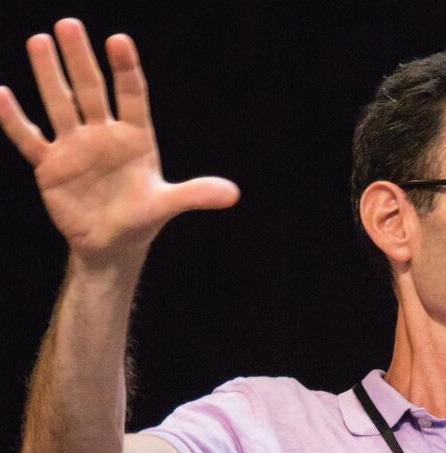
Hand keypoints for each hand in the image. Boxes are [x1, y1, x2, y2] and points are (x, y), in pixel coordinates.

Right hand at [0, 18, 238, 263]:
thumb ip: (196, 194)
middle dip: (81, 60)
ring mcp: (74, 146)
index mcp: (135, 138)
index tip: (120, 42)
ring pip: (60, 104)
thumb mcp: (168, 205)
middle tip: (69, 25)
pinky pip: (29, 138)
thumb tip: (233, 194)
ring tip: (40, 42)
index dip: (126, 70)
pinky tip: (1, 94)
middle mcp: (103, 134)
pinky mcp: (50, 165)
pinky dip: (14, 119)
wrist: (112, 244)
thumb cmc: (142, 219)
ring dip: (49, 76)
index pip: (133, 96)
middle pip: (91, 90)